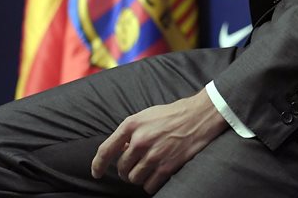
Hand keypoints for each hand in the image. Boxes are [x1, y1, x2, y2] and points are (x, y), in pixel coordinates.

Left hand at [91, 89, 227, 193]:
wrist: (201, 115)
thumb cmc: (173, 114)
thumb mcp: (147, 115)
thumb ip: (131, 131)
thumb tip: (121, 150)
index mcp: (132, 125)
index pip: (106, 151)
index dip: (98, 165)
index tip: (96, 173)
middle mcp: (140, 140)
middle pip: (122, 168)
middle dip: (127, 170)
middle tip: (137, 165)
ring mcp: (153, 154)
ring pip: (134, 178)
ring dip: (139, 177)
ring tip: (148, 169)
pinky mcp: (167, 166)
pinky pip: (149, 185)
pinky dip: (151, 183)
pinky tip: (157, 175)